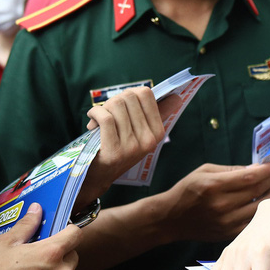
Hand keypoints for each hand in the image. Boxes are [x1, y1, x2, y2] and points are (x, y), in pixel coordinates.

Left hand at [79, 87, 164, 205]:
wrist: (100, 176)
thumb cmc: (120, 148)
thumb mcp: (141, 134)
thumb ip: (157, 115)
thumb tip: (177, 97)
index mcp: (158, 133)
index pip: (146, 94)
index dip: (130, 93)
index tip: (122, 104)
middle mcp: (148, 140)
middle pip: (129, 97)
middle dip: (114, 100)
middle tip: (107, 112)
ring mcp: (132, 147)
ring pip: (116, 105)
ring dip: (102, 108)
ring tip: (98, 119)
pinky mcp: (114, 151)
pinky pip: (105, 118)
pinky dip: (95, 114)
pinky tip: (92, 120)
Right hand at [162, 163, 269, 243]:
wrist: (172, 218)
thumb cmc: (188, 190)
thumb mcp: (205, 171)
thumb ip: (231, 170)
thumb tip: (256, 169)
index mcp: (214, 186)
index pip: (251, 177)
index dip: (267, 170)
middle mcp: (222, 205)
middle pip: (259, 192)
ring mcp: (226, 223)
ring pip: (260, 209)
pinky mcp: (229, 234)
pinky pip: (253, 222)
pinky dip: (261, 212)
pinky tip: (261, 203)